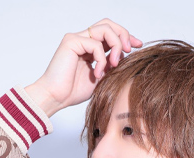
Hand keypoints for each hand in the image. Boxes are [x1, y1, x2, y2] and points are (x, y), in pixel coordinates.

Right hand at [25, 18, 142, 115]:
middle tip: (130, 49)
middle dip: (124, 35)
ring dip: (115, 45)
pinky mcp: (71, 41)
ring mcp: (76, 38)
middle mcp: (83, 39)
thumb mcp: (100, 78)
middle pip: (109, 24)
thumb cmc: (72, 92)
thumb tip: (125, 56)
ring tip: (115, 64)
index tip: (139, 45)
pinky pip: (95, 43)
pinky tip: (97, 74)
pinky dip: (101, 59)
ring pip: (105, 29)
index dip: (126, 37)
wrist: (55, 98)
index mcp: (89, 47)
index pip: (111, 33)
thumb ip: (111, 66)